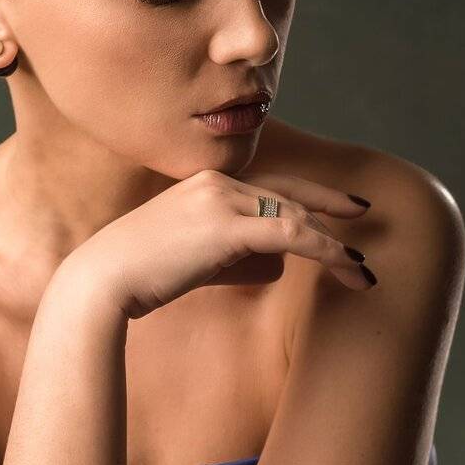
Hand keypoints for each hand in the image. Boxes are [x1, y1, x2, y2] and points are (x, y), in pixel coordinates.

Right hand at [67, 168, 374, 319]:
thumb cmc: (135, 278)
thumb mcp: (188, 257)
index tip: (339, 207)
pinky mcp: (226, 226)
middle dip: (331, 207)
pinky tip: (348, 265)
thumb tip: (273, 263)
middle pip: (289, 193)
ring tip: (362, 271)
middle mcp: (216, 182)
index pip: (269, 185)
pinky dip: (325, 250)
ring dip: (334, 245)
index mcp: (204, 183)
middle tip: (364, 216)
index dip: (309, 195)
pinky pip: (290, 234)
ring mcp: (221, 200)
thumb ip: (228, 252)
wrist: (100, 282)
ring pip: (295, 216)